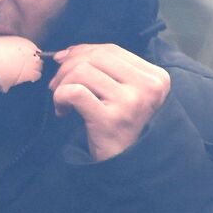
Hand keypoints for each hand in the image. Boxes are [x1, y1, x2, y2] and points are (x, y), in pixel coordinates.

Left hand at [48, 44, 170, 161]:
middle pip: (96, 57)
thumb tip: (67, 52)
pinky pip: (75, 92)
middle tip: (56, 84)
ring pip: (83, 72)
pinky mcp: (111, 118)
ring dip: (62, 84)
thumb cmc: (119, 125)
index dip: (82, 51)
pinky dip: (61, 97)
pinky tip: (62, 111)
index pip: (111, 49)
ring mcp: (131, 102)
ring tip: (62, 101)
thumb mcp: (124, 92)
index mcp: (156, 77)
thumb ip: (105, 68)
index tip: (64, 61)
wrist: (123, 163)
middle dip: (68, 66)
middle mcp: (148, 87)